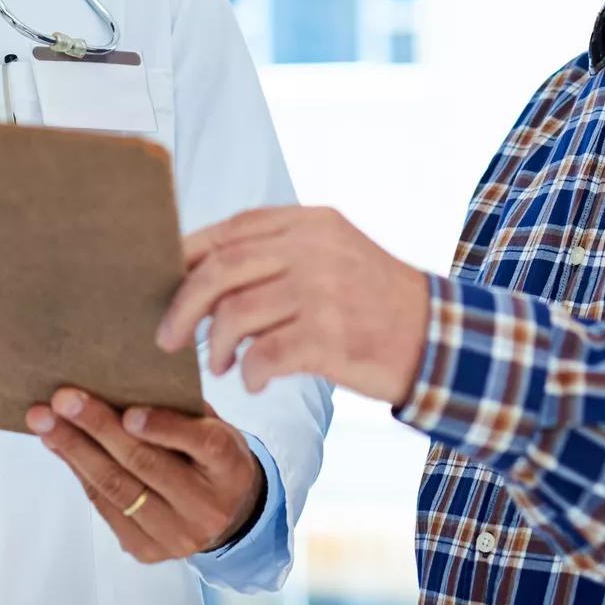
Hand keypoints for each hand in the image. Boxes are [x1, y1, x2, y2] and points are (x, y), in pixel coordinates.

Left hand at [26, 389, 263, 562]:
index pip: (201, 445)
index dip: (163, 427)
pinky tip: (59, 445)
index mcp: (229, 467)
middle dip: (98, 428)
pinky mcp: (147, 550)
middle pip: (145, 465)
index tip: (128, 411)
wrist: (231, 516)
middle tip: (64, 400)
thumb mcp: (214, 427)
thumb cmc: (213, 458)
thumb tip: (121, 383)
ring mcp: (175, 534)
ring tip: (45, 421)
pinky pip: (105, 507)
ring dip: (75, 451)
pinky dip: (79, 472)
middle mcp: (206, 507)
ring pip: (116, 489)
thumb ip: (180, 410)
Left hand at [159, 206, 428, 403]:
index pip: (230, 231)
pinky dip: (250, 372)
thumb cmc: (373, 301)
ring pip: (235, 313)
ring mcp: (322, 292)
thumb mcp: (334, 253)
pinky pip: (264, 355)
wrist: (438, 338)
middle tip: (166, 338)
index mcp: (310, 222)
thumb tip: (202, 269)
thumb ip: (278, 251)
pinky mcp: (330, 337)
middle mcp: (313, 249)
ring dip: (215, 346)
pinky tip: (256, 381)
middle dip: (182, 307)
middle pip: (220, 270)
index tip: (166, 288)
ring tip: (220, 365)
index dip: (188, 259)